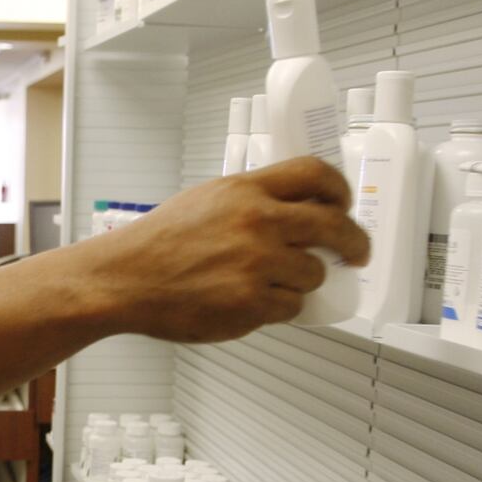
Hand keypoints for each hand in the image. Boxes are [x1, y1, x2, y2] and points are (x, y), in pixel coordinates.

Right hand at [81, 156, 369, 343]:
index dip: (340, 189)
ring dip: (304, 281)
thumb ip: (252, 202)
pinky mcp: (251, 302)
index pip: (315, 174)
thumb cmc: (158, 245)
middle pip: (334, 226)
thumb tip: (297, 212)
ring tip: (274, 282)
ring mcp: (256, 263)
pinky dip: (279, 307)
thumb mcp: (207, 200)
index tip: (346, 203)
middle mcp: (256, 222)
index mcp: (244, 190)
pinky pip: (292, 306)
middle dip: (355, 242)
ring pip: (314, 273)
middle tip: (357, 252)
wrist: (123, 280)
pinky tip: (253, 301)